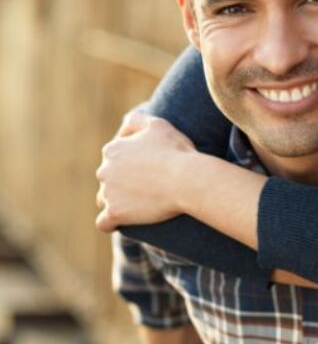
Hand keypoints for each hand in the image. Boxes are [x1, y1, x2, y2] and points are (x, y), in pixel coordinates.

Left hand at [95, 112, 197, 231]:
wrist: (188, 180)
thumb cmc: (177, 151)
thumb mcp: (158, 124)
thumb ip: (136, 120)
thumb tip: (123, 129)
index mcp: (113, 150)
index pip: (112, 159)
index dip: (128, 164)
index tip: (146, 170)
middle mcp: (104, 170)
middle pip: (107, 180)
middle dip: (121, 183)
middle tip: (146, 188)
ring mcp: (108, 193)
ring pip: (104, 200)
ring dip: (116, 202)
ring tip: (137, 205)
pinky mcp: (115, 213)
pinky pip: (104, 223)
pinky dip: (110, 223)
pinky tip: (121, 223)